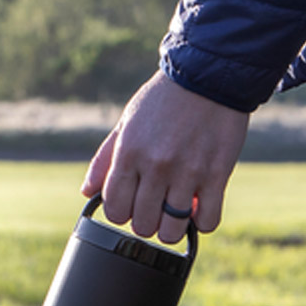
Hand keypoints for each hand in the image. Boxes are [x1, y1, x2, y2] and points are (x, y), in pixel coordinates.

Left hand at [82, 70, 249, 243]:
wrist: (208, 75)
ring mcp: (188, 172)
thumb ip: (105, 160)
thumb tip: (87, 191)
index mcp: (129, 153)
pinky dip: (202, 221)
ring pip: (171, 230)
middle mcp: (156, 165)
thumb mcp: (126, 123)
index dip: (122, 212)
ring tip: (177, 210)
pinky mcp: (217, 174)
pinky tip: (199, 206)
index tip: (132, 202)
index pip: (115, 210)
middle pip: (142, 225)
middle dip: (147, 221)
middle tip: (156, 206)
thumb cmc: (164, 100)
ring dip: (172, 227)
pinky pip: (208, 221)